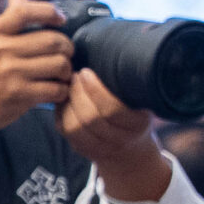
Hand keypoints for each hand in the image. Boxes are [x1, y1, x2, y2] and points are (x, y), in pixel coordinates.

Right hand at [0, 0, 71, 165]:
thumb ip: (6, 17)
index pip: (28, 11)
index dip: (51, 12)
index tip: (60, 20)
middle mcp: (0, 50)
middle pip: (53, 40)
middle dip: (66, 48)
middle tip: (65, 54)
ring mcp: (9, 73)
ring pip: (59, 64)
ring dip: (66, 70)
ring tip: (60, 74)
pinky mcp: (18, 95)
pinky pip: (55, 88)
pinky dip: (61, 91)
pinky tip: (55, 90)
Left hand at [57, 68, 166, 200]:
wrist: (130, 151)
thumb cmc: (137, 114)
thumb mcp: (143, 100)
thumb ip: (131, 84)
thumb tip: (111, 52)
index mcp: (138, 124)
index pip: (113, 110)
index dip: (95, 90)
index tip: (86, 72)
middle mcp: (120, 140)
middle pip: (90, 118)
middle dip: (78, 93)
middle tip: (73, 74)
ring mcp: (99, 149)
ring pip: (74, 127)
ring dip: (67, 102)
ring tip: (68, 83)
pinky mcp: (82, 150)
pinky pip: (65, 131)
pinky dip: (60, 112)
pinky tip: (63, 97)